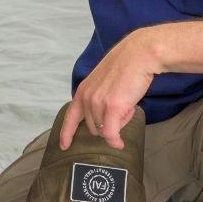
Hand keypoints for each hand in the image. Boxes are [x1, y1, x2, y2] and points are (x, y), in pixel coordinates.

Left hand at [58, 30, 159, 150]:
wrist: (139, 56)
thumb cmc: (126, 68)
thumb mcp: (103, 83)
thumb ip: (98, 99)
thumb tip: (102, 120)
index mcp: (83, 91)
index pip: (70, 116)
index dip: (66, 133)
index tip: (63, 146)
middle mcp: (86, 97)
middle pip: (92, 128)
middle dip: (107, 124)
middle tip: (123, 108)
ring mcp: (98, 103)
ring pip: (103, 130)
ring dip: (118, 124)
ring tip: (127, 106)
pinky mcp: (112, 107)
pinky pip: (110, 133)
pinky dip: (115, 141)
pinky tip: (120, 143)